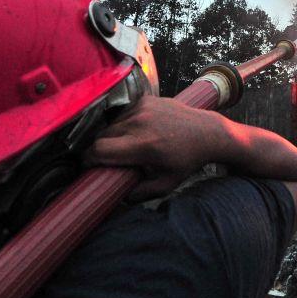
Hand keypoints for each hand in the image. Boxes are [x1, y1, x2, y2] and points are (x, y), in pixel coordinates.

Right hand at [82, 95, 227, 200]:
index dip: (89, 159)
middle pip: (102, 136)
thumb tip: (118, 197)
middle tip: (107, 160)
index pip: (100, 149)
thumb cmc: (187, 161)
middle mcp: (140, 123)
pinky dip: (124, 124)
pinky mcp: (145, 99)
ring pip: (111, 124)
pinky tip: (137, 131)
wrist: (207, 132)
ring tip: (126, 146)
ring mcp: (142, 108)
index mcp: (143, 145)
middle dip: (100, 149)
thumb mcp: (166, 184)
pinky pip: (123, 113)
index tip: (89, 166)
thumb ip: (140, 194)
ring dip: (112, 136)